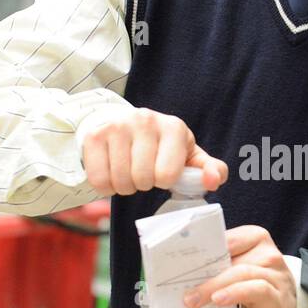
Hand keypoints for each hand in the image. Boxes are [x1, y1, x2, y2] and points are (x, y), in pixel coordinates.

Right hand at [82, 107, 227, 195]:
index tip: (163, 172)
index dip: (164, 181)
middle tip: (143, 173)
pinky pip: (98, 180)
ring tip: (128, 172)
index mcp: (173, 127)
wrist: (124, 123)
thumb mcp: (189, 156)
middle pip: (142, 180)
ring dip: (125, 186)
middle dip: (143, 185)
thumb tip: (213, 181)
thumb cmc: (162, 146)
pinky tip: (112, 172)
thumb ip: (211, 170)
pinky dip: (106, 186)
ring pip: (120, 181)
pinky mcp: (94, 136)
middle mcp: (145, 121)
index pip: (167, 175)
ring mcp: (117, 126)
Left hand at [182, 225, 295, 307]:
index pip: (227, 238)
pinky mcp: (277, 295)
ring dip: (213, 286)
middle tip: (182, 289)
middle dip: (203, 272)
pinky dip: (235, 293)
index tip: (181, 259)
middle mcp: (268, 252)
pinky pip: (255, 289)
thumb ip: (220, 265)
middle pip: (231, 258)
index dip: (204, 248)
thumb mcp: (239, 270)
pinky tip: (219, 300)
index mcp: (255, 238)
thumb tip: (184, 272)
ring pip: (241, 273)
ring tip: (193, 300)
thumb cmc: (255, 286)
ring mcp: (275, 273)